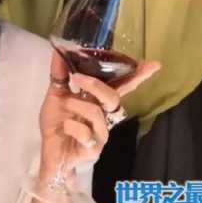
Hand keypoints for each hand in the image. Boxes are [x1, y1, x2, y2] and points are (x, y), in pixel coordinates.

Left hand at [37, 53, 160, 176]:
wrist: (49, 151)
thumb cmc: (57, 123)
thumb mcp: (55, 95)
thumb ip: (59, 75)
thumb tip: (59, 51)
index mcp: (97, 101)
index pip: (120, 87)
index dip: (136, 76)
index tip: (152, 64)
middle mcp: (104, 117)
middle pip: (113, 99)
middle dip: (95, 85)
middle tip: (77, 78)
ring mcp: (100, 135)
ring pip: (97, 115)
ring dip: (77, 105)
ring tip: (65, 105)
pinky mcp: (92, 150)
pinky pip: (85, 133)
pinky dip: (71, 125)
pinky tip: (65, 127)